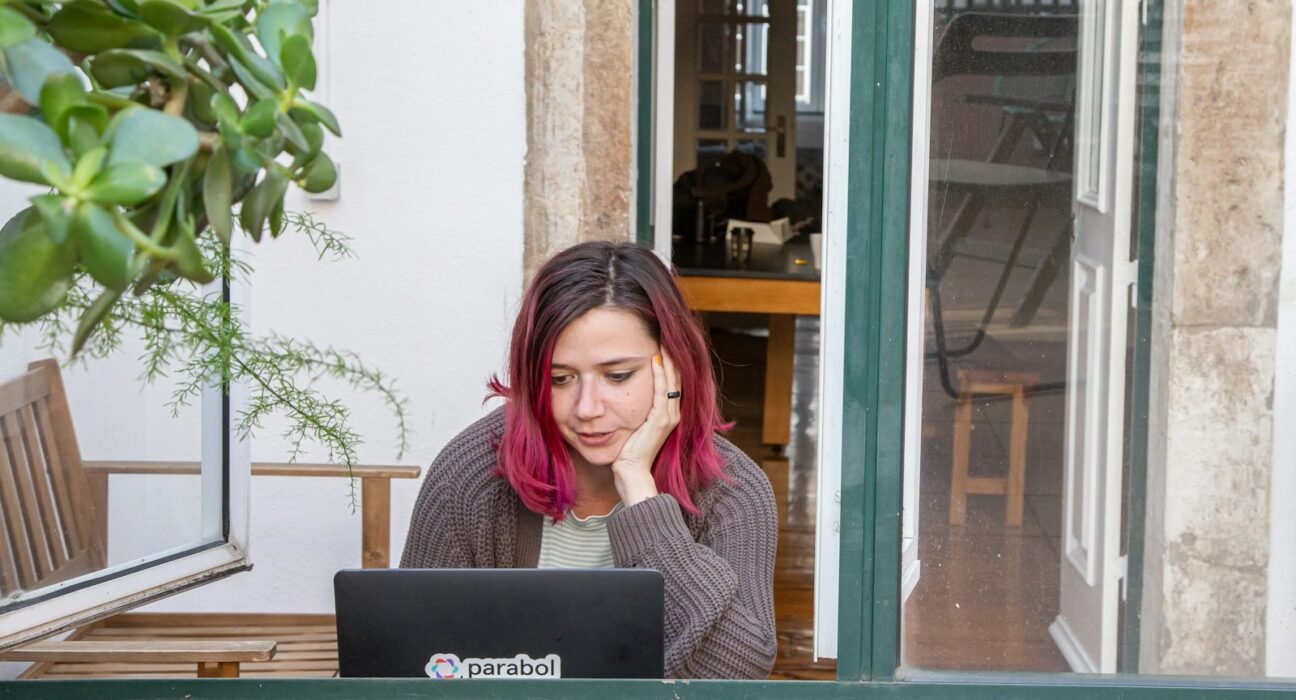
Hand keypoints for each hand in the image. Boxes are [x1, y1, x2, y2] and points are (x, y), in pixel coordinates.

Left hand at [611, 350, 681, 506]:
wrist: (629, 471)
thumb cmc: (627, 450)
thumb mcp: (632, 424)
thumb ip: (634, 409)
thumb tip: (621, 393)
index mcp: (666, 413)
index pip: (671, 381)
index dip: (669, 362)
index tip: (662, 342)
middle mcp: (672, 413)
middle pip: (675, 378)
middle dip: (671, 356)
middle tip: (665, 335)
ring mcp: (668, 417)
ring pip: (671, 382)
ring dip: (668, 360)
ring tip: (663, 341)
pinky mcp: (661, 421)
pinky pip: (662, 392)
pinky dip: (660, 375)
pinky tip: (655, 360)